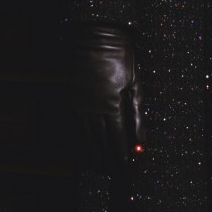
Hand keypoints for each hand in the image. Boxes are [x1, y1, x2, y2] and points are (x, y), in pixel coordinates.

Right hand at [67, 23, 144, 169]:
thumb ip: (138, 116)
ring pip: (84, 137)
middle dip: (106, 159)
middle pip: (100, 142)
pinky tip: (82, 150)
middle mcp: (93, 108)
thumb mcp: (135, 85)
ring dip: (92, 154)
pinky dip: (77, 141)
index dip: (120, 155)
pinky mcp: (70, 99)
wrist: (97, 39)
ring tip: (98, 166)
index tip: (124, 166)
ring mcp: (79, 104)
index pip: (116, 139)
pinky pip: (72, 127)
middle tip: (112, 172)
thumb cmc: (121, 60)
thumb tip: (141, 142)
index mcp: (112, 104)